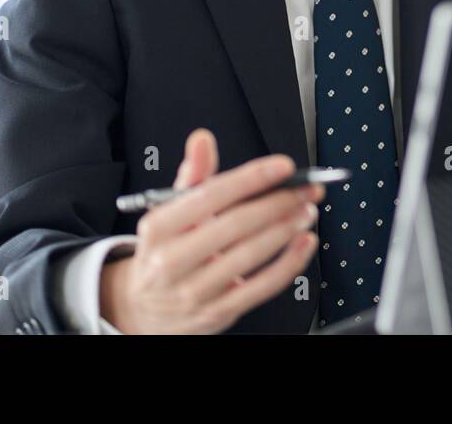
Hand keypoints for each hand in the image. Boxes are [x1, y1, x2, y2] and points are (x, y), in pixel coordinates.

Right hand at [100, 128, 323, 333]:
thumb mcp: (169, 212)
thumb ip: (193, 175)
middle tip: (306, 189)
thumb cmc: (164, 251)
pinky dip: (289, 263)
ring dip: (286, 229)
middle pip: (234, 225)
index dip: (250, 178)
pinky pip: (262, 287)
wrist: (143, 308)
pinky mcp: (217, 312)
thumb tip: (202, 139)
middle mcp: (172, 261)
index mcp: (158, 228)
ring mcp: (194, 291)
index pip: (210, 196)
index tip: (283, 166)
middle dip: (278, 202)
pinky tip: (304, 242)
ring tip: (307, 209)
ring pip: (250, 255)